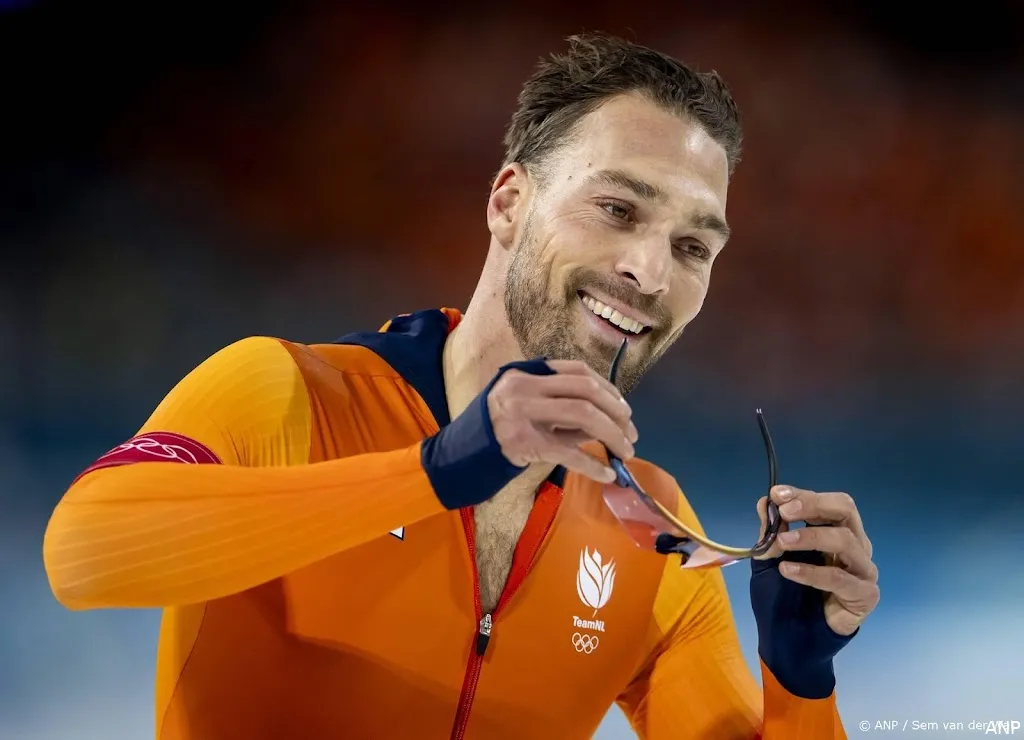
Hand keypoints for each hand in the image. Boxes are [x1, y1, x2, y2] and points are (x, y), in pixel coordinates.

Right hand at [487, 359, 637, 482]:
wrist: (461, 454)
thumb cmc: (499, 429)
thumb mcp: (528, 407)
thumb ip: (563, 409)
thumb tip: (610, 419)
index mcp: (527, 373)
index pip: (578, 371)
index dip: (608, 389)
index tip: (624, 408)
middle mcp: (525, 388)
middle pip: (586, 391)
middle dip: (617, 412)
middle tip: (632, 433)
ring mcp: (523, 415)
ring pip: (583, 415)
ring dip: (612, 434)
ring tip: (626, 451)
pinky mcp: (524, 444)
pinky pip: (568, 453)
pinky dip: (592, 465)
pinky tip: (607, 474)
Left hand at [755, 486, 879, 635]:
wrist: (789, 641)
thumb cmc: (782, 598)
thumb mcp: (767, 562)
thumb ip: (770, 534)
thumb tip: (765, 502)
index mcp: (832, 532)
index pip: (826, 504)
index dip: (803, 495)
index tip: (777, 494)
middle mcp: (853, 546)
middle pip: (845, 511)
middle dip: (814, 505)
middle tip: (787, 511)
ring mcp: (862, 570)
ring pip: (846, 540)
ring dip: (811, 537)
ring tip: (782, 544)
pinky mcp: (865, 595)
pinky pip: (841, 578)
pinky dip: (812, 572)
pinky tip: (787, 571)